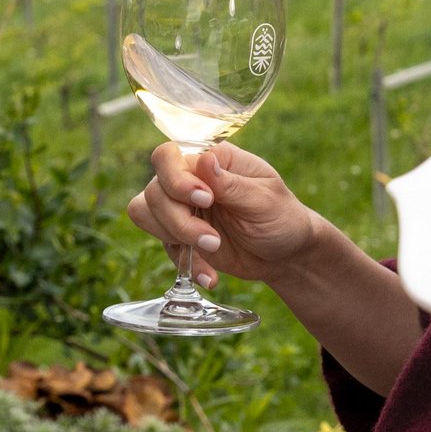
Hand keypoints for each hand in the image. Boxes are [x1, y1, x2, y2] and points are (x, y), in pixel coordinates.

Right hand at [127, 142, 316, 287]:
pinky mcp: (179, 235)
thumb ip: (231, 183)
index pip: (170, 156)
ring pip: (145, 212)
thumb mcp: (264, 200)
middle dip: (178, 218)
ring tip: (214, 248)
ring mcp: (181, 207)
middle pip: (155, 190)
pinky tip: (210, 275)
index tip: (205, 199)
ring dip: (175, 236)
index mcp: (213, 159)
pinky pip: (162, 244)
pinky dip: (183, 263)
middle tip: (212, 238)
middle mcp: (190, 179)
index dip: (177, 179)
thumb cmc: (282, 217)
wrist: (285, 255)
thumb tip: (204, 159)